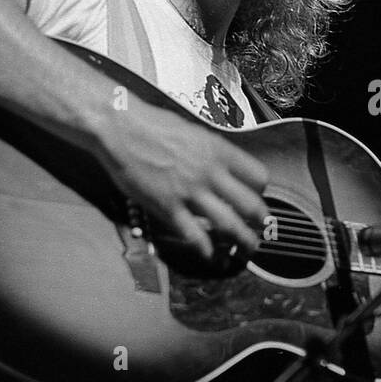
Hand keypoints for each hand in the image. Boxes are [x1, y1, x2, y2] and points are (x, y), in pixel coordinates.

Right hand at [96, 99, 268, 265]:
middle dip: (261, 222)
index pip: (258, 177)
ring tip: (247, 250)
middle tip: (261, 230)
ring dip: (243, 241)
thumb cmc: (152, 124)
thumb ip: (212, 152)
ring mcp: (190, 192)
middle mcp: (210, 173)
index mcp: (219, 151)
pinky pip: (194, 235)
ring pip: (229, 224)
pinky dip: (207, 250)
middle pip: (251, 205)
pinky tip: (213, 257)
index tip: (256, 198)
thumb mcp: (194, 132)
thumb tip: (225, 166)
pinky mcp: (168, 207)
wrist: (119, 127)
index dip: (261, 192)